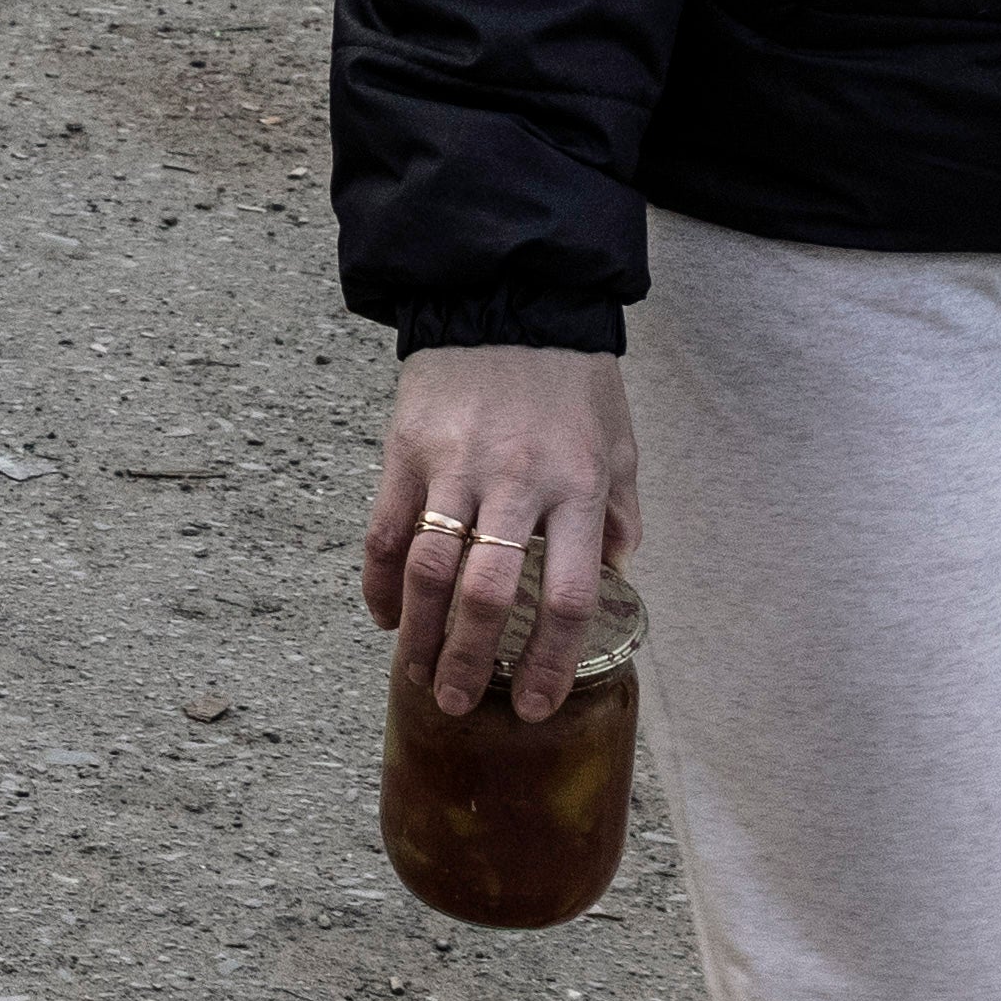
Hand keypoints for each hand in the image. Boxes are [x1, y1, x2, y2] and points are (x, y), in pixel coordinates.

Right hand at [365, 342, 638, 722]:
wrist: (509, 296)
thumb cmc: (570, 376)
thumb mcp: (621, 441)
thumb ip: (622, 513)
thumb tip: (618, 575)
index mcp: (579, 488)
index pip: (568, 596)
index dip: (551, 662)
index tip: (536, 704)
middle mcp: (518, 484)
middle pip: (490, 596)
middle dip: (472, 662)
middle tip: (460, 704)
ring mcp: (457, 467)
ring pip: (430, 570)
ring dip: (421, 635)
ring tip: (418, 676)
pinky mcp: (408, 450)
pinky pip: (384, 530)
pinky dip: (378, 583)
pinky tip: (385, 617)